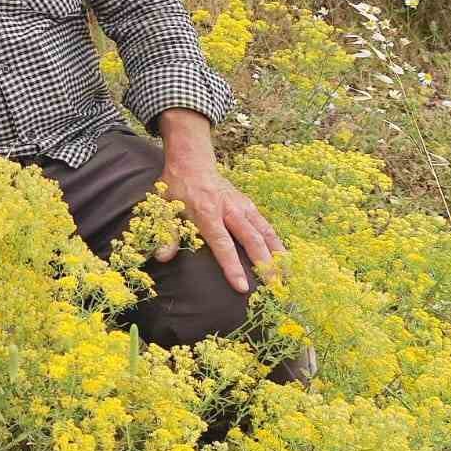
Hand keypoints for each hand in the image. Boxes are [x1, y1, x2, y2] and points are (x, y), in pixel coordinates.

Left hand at [155, 108, 286, 293]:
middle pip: (251, 240)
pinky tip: (285, 258)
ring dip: (277, 255)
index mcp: (207, 212)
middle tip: (275, 289)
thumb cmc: (177, 188)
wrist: (192, 161)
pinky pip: (265, 225)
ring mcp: (242, 206)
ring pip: (264, 232)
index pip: (222, 244)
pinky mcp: (248, 204)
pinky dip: (277, 242)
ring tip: (288, 277)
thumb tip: (162, 257)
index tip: (243, 287)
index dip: (232, 266)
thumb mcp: (164, 208)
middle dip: (265, 265)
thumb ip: (167, 233)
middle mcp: (228, 209)